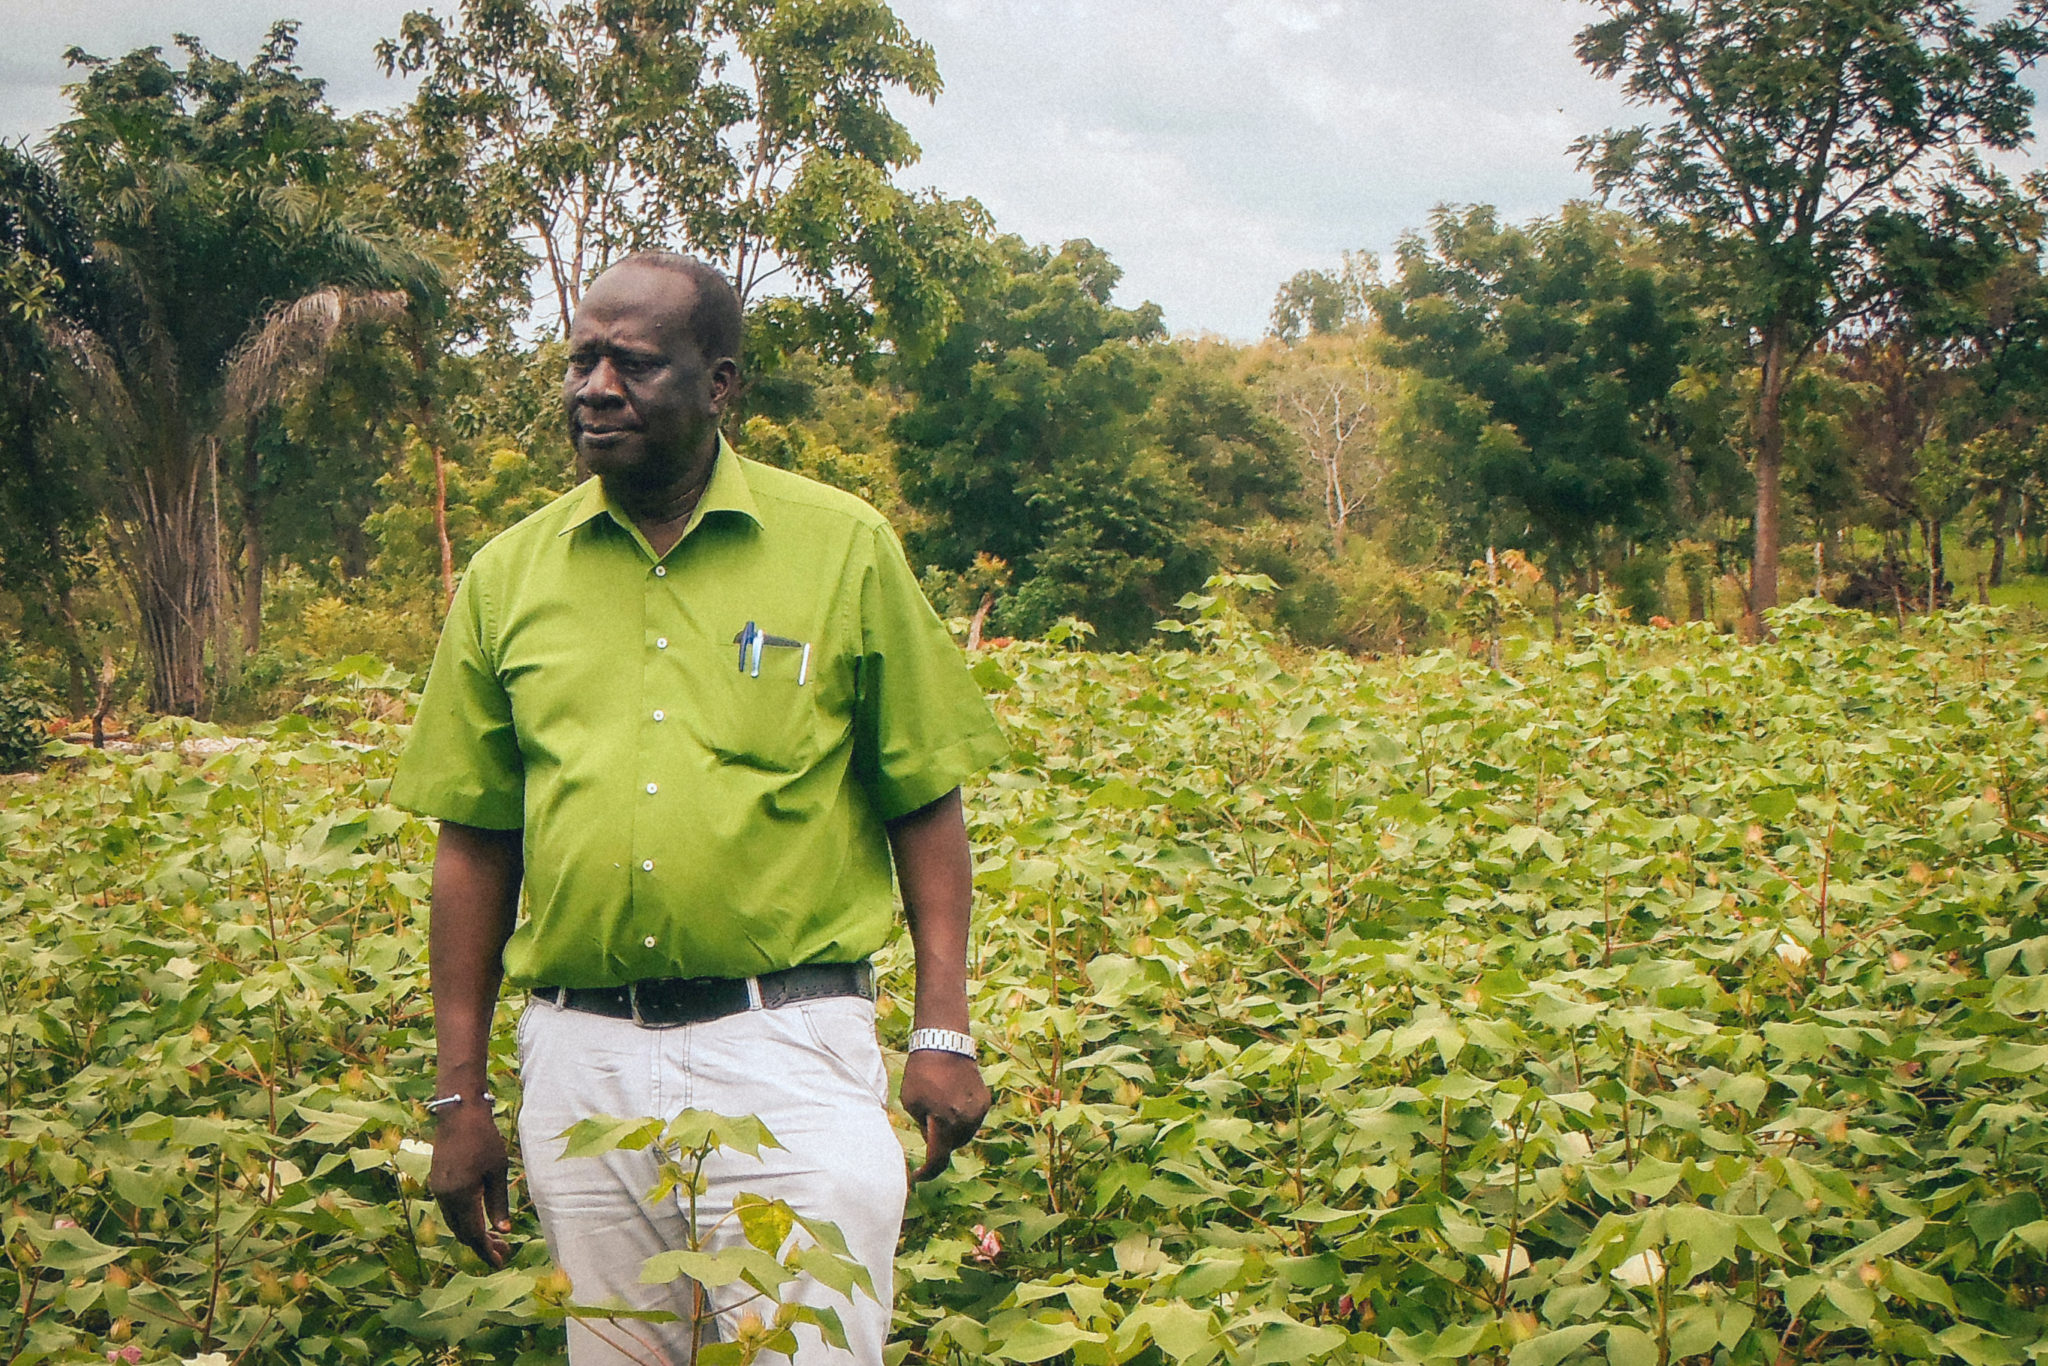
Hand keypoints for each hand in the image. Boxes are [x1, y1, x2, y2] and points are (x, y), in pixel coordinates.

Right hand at [429, 1101, 512, 1266]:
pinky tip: (479, 1219)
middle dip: (481, 1246)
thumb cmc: (484, 1139)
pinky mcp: (437, 1183)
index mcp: (461, 1196)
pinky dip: (464, 1220)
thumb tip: (504, 1231)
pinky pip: (450, 1211)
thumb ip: (498, 1204)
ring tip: (495, 1239)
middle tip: (503, 1252)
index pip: (473, 1234)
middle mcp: (444, 1197)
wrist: (458, 1114)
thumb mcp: (497, 1172)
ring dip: (472, 1233)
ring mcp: (437, 1190)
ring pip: (454, 1223)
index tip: (500, 1263)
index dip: (486, 1251)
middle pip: (461, 1232)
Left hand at [900, 1048, 990, 1183]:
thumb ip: (922, 1126)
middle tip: (927, 1127)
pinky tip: (951, 1101)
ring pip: (964, 1135)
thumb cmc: (921, 1073)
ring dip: (951, 1132)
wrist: (945, 1044)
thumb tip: (932, 1139)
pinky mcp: (984, 1101)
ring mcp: (978, 1112)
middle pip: (951, 1147)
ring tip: (939, 1109)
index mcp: (944, 1123)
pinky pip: (972, 1120)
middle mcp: (965, 1121)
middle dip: (939, 1144)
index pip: (937, 1160)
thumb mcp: (911, 1102)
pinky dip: (961, 1118)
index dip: (927, 1173)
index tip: (918, 1176)